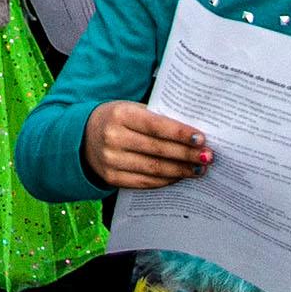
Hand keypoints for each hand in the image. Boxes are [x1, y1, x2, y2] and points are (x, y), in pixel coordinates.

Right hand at [86, 101, 212, 189]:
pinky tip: (179, 176)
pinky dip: (166, 180)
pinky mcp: (112, 178)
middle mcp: (113, 138)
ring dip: (181, 170)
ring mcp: (111, 160)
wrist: (83, 137)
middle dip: (187, 154)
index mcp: (120, 114)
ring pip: (154, 169)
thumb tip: (192, 133)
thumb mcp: (131, 109)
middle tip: (208, 157)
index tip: (202, 138)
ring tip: (199, 169)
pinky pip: (145, 182)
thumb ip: (156, 118)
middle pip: (158, 150)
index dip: (180, 134)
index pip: (156, 126)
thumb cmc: (117, 119)